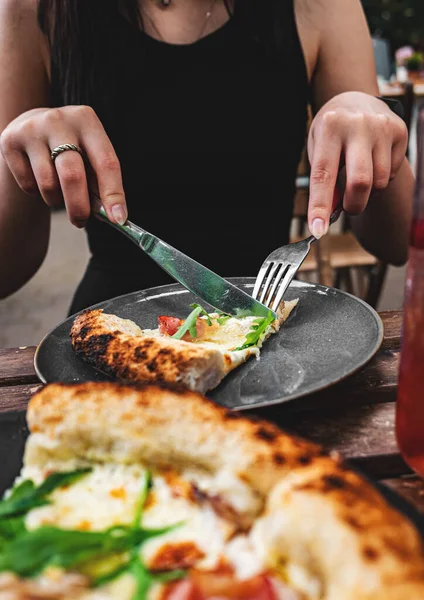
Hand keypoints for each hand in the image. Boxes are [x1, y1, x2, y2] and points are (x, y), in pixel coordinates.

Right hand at [0, 106, 126, 227]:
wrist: (31, 125)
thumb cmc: (71, 146)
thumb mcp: (89, 152)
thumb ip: (100, 180)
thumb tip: (113, 214)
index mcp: (87, 120)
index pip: (106, 162)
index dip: (114, 194)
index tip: (119, 218)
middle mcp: (59, 120)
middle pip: (72, 175)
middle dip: (79, 206)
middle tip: (81, 222)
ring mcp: (32, 129)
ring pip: (48, 184)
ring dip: (56, 200)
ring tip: (59, 193)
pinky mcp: (10, 141)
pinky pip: (28, 184)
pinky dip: (36, 191)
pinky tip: (38, 177)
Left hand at [307, 91, 407, 237]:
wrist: (355, 99)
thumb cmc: (331, 134)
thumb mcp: (318, 150)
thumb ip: (323, 181)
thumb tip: (331, 214)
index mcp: (330, 127)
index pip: (323, 175)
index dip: (320, 206)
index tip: (318, 230)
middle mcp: (357, 125)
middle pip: (360, 182)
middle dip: (354, 205)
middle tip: (348, 208)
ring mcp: (382, 127)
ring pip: (379, 182)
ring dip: (368, 191)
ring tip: (358, 175)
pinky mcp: (400, 131)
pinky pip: (393, 173)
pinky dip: (381, 178)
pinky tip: (373, 161)